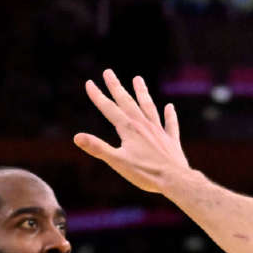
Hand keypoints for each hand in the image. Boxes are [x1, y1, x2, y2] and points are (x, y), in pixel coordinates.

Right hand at [74, 71, 192, 194]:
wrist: (176, 180)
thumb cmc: (146, 173)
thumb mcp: (118, 162)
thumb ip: (98, 148)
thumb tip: (77, 137)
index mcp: (129, 129)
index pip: (109, 109)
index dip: (98, 96)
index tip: (89, 83)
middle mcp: (143, 125)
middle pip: (127, 102)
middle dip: (116, 87)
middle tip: (108, 72)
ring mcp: (158, 131)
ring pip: (148, 107)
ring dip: (142, 93)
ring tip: (138, 79)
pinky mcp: (171, 141)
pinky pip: (170, 124)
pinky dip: (169, 115)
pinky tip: (169, 107)